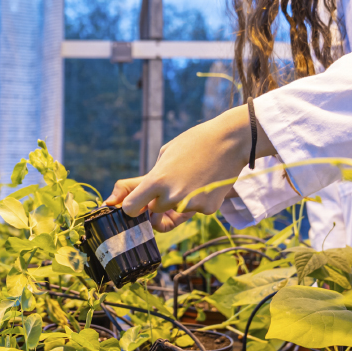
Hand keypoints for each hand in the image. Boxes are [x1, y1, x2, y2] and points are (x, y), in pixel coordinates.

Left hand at [104, 105, 273, 228]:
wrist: (229, 141)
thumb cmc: (193, 143)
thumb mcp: (164, 155)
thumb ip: (146, 179)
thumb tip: (122, 199)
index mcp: (157, 180)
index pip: (131, 208)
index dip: (132, 206)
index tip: (137, 201)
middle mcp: (172, 196)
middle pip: (154, 209)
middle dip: (159, 198)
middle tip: (175, 178)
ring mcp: (191, 205)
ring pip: (175, 209)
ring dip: (179, 199)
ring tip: (193, 176)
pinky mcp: (208, 209)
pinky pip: (194, 210)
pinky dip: (198, 200)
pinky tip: (206, 182)